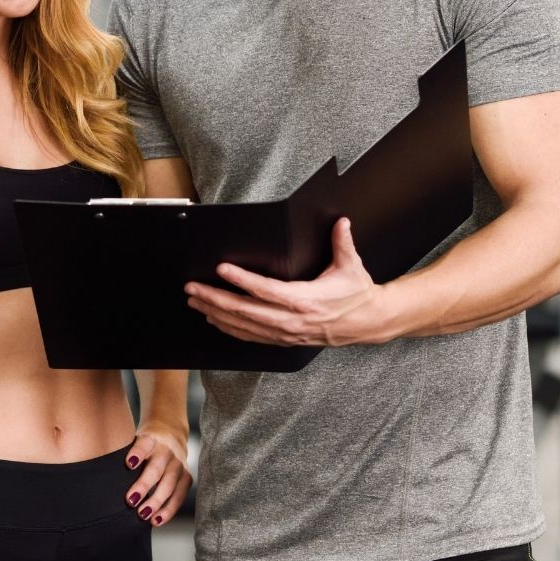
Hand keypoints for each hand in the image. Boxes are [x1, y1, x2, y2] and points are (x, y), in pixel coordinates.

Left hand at [123, 426, 191, 526]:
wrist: (171, 432)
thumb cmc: (145, 443)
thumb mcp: (136, 440)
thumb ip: (126, 454)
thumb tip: (105, 479)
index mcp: (151, 439)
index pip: (144, 444)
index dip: (138, 453)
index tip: (128, 463)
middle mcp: (167, 450)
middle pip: (156, 468)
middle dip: (144, 486)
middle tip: (130, 501)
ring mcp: (178, 464)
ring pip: (169, 484)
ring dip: (156, 501)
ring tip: (143, 515)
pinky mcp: (187, 477)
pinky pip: (179, 496)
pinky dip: (168, 510)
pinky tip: (157, 520)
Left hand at [186, 218, 393, 346]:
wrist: (367, 323)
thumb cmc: (356, 294)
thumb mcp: (351, 266)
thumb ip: (342, 242)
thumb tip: (341, 221)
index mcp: (304, 299)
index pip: (265, 289)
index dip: (241, 280)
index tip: (222, 269)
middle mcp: (291, 319)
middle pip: (245, 311)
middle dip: (215, 298)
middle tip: (192, 288)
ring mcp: (285, 332)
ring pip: (243, 326)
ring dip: (216, 313)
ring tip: (195, 301)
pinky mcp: (284, 339)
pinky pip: (251, 336)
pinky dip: (229, 328)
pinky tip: (214, 319)